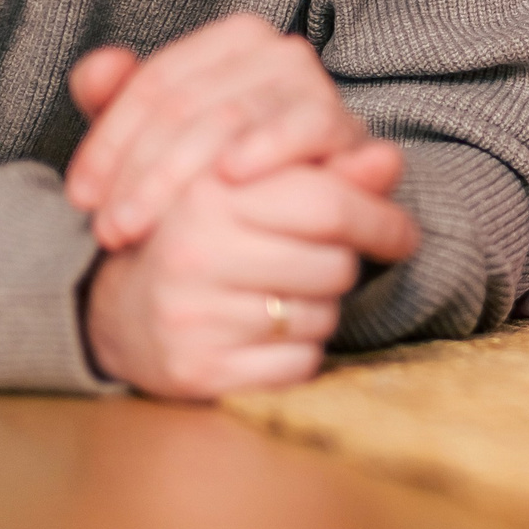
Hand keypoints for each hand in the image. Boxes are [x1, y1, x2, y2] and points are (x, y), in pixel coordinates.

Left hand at [64, 15, 392, 248]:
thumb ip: (119, 102)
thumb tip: (96, 70)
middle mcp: (278, 50)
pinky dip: (267, 147)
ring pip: (228, 118)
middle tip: (108, 228)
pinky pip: (301, 127)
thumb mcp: (165, 142)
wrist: (305, 219)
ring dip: (178, 175)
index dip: (109, 141)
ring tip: (139, 227)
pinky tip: (230, 176)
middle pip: (187, 103)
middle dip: (140, 170)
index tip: (81, 197)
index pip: (156, 83)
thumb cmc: (227, 176)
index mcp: (236, 40)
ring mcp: (314, 84)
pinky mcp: (343, 123)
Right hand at [83, 145, 419, 398]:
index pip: (328, 202)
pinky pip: (297, 364)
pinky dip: (296, 354)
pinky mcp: (199, 370)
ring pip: (321, 316)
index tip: (404, 234)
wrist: (124, 311)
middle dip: (340, 266)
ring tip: (280, 296)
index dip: (380, 219)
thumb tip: (390, 158)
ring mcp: (193, 314)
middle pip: (334, 265)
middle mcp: (196, 250)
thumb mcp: (260, 189)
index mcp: (211, 190)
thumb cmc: (212, 239)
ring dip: (319, 310)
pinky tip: (265, 337)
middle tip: (318, 265)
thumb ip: (329, 171)